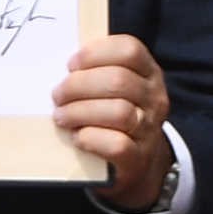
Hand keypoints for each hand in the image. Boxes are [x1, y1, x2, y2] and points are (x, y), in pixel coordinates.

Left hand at [57, 32, 172, 207]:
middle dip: (78, 86)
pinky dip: (91, 138)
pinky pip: (117, 144)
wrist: (140, 163)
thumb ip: (98, 72)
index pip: (130, 50)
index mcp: (149, 73)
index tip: (71, 65)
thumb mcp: (117, 89)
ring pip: (119, 112)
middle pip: (118, 81)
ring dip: (80, 112)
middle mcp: (155, 98)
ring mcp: (149, 129)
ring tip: (62, 116)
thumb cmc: (116, 117)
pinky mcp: (138, 157)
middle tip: (58, 95)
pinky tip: (78, 137)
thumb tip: (64, 68)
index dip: (95, 53)